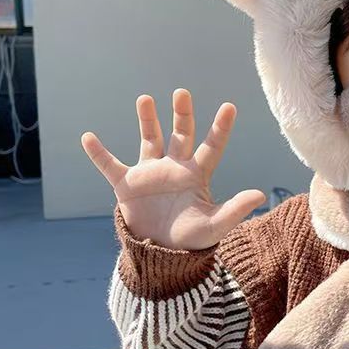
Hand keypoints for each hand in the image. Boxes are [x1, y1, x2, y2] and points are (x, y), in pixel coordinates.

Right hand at [80, 88, 265, 249]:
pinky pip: (110, 165)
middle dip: (182, 114)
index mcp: (197, 175)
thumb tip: (260, 194)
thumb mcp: (215, 226)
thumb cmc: (191, 239)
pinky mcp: (127, 185)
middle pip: (180, 135)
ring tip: (145, 99)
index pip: (212, 146)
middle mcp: (175, 168)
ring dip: (147, 121)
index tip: (229, 107)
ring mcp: (150, 173)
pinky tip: (88, 137)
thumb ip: (235, 210)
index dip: (221, 128)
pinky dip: (99, 153)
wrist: (162, 255)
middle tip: (182, 93)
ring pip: (149, 140)